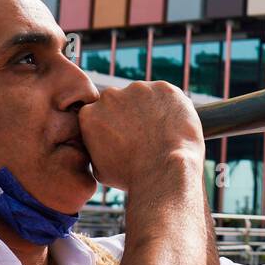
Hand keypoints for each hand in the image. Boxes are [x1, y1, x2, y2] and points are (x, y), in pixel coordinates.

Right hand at [78, 81, 204, 190]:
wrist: (163, 172)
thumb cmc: (131, 177)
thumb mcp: (99, 169)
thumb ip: (96, 147)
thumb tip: (100, 143)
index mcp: (89, 114)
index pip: (101, 114)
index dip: (116, 127)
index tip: (127, 139)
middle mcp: (109, 96)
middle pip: (122, 103)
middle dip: (132, 116)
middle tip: (147, 136)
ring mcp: (137, 89)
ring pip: (145, 97)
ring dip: (152, 110)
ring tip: (162, 134)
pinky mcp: (163, 88)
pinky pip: (168, 96)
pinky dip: (172, 108)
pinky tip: (174, 126)